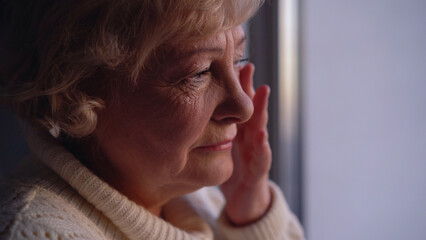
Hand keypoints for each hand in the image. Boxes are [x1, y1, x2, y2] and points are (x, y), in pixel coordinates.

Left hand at [220, 63, 271, 225]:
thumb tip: (182, 112)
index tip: (228, 63)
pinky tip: (260, 134)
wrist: (242, 201)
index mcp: (236, 131)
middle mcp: (247, 138)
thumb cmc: (229, 170)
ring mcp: (255, 152)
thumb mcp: (216, 148)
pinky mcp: (258, 171)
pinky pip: (261, 158)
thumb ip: (208, 130)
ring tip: (262, 90)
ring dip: (261, 108)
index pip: (234, 105)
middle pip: (248, 109)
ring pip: (259, 127)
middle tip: (247, 66)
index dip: (234, 86)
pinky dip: (262, 146)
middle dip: (249, 88)